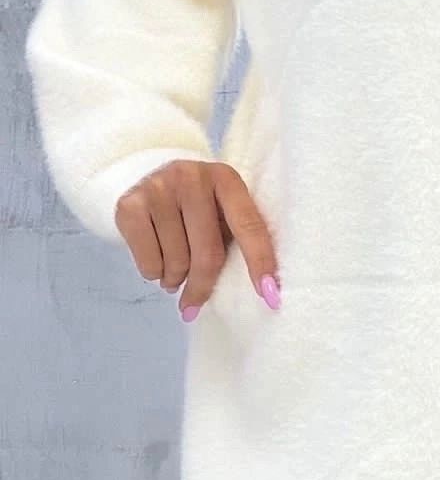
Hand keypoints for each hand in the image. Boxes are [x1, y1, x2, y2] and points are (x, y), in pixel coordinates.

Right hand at [113, 159, 280, 318]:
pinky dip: (154, 274)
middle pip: (207, 253)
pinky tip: (157, 259)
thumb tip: (262, 290)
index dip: (260, 261)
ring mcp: (158, 189)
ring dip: (176, 279)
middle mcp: (192, 177)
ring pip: (176, 263)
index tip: (270, 293)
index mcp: (226, 178)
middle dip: (203, 286)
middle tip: (194, 303)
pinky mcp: (130, 206)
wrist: (145, 176)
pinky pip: (149, 264)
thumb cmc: (196, 206)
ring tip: (174, 269)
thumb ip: (235, 237)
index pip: (248, 225)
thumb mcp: (220, 210)